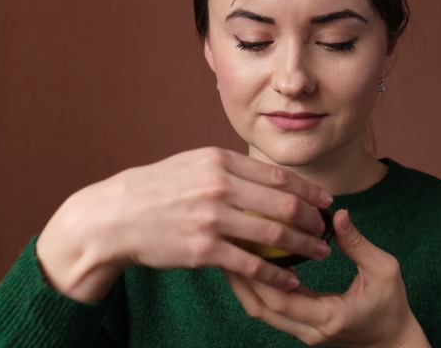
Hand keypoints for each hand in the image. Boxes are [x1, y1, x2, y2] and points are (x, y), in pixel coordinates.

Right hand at [36, 147, 333, 300]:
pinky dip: (276, 274)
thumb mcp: (192, 164)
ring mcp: (211, 218)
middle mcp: (219, 185)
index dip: (308, 190)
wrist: (114, 217)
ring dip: (303, 245)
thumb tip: (263, 175)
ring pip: (273, 234)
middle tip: (326, 229)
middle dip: (312, 219)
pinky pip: (250, 265)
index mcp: (219, 160)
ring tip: (319, 253)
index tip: (325, 200)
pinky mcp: (203, 249)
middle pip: (283, 204)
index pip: (277, 175)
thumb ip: (227, 168)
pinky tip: (290, 280)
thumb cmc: (155, 190)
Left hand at [224, 209, 430, 347]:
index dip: (259, 274)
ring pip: (262, 312)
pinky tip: (253, 262)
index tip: (245, 244)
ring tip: (232, 252)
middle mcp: (311, 331)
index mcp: (330, 317)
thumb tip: (337, 214)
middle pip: (262, 309)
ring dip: (245, 284)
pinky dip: (259, 288)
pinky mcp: (302, 329)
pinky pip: (272, 310)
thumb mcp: (384, 270)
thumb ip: (358, 244)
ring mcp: (304, 333)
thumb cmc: (392, 306)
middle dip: (240, 278)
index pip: (282, 299)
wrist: (394, 343)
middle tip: (227, 245)